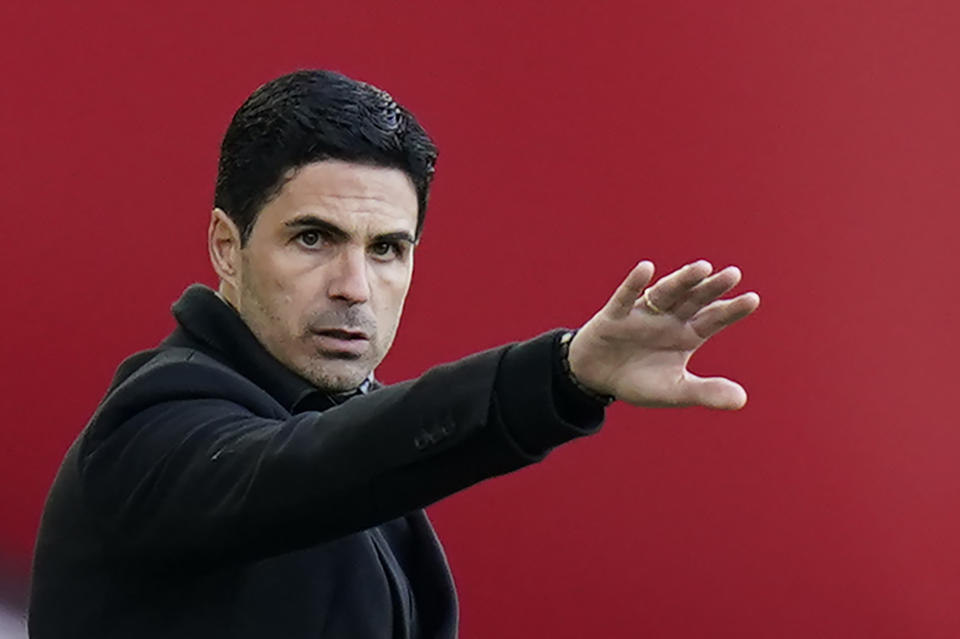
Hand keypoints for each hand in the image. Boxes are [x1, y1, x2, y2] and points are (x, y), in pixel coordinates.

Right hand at [568, 260, 759, 409]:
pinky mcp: (615, 315)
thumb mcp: (674, 391)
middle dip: (712, 288)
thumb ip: (705, 393)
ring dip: (682, 280)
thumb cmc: (639, 380)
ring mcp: (642, 314)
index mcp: (687, 335)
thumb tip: (742, 400)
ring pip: (665, 293)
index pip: (713, 319)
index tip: (753, 299)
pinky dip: (634, 284)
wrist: (597, 377)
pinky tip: (646, 269)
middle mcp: (669, 319)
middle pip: (694, 300)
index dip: (731, 310)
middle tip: (733, 275)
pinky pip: (625, 297)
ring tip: (702, 268)